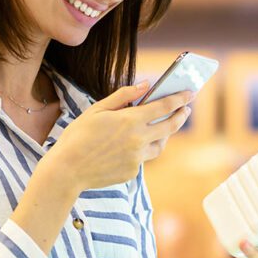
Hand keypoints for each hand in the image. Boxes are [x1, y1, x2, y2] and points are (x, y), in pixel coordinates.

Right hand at [46, 80, 191, 191]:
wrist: (67, 170)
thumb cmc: (78, 136)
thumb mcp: (97, 110)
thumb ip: (123, 96)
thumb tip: (145, 85)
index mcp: (130, 121)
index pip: (164, 106)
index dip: (179, 98)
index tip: (190, 93)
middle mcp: (138, 140)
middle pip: (170, 126)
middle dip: (181, 115)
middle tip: (186, 109)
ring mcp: (137, 158)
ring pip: (160, 145)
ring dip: (165, 135)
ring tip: (164, 127)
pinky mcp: (132, 172)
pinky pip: (143, 159)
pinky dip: (142, 150)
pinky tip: (132, 145)